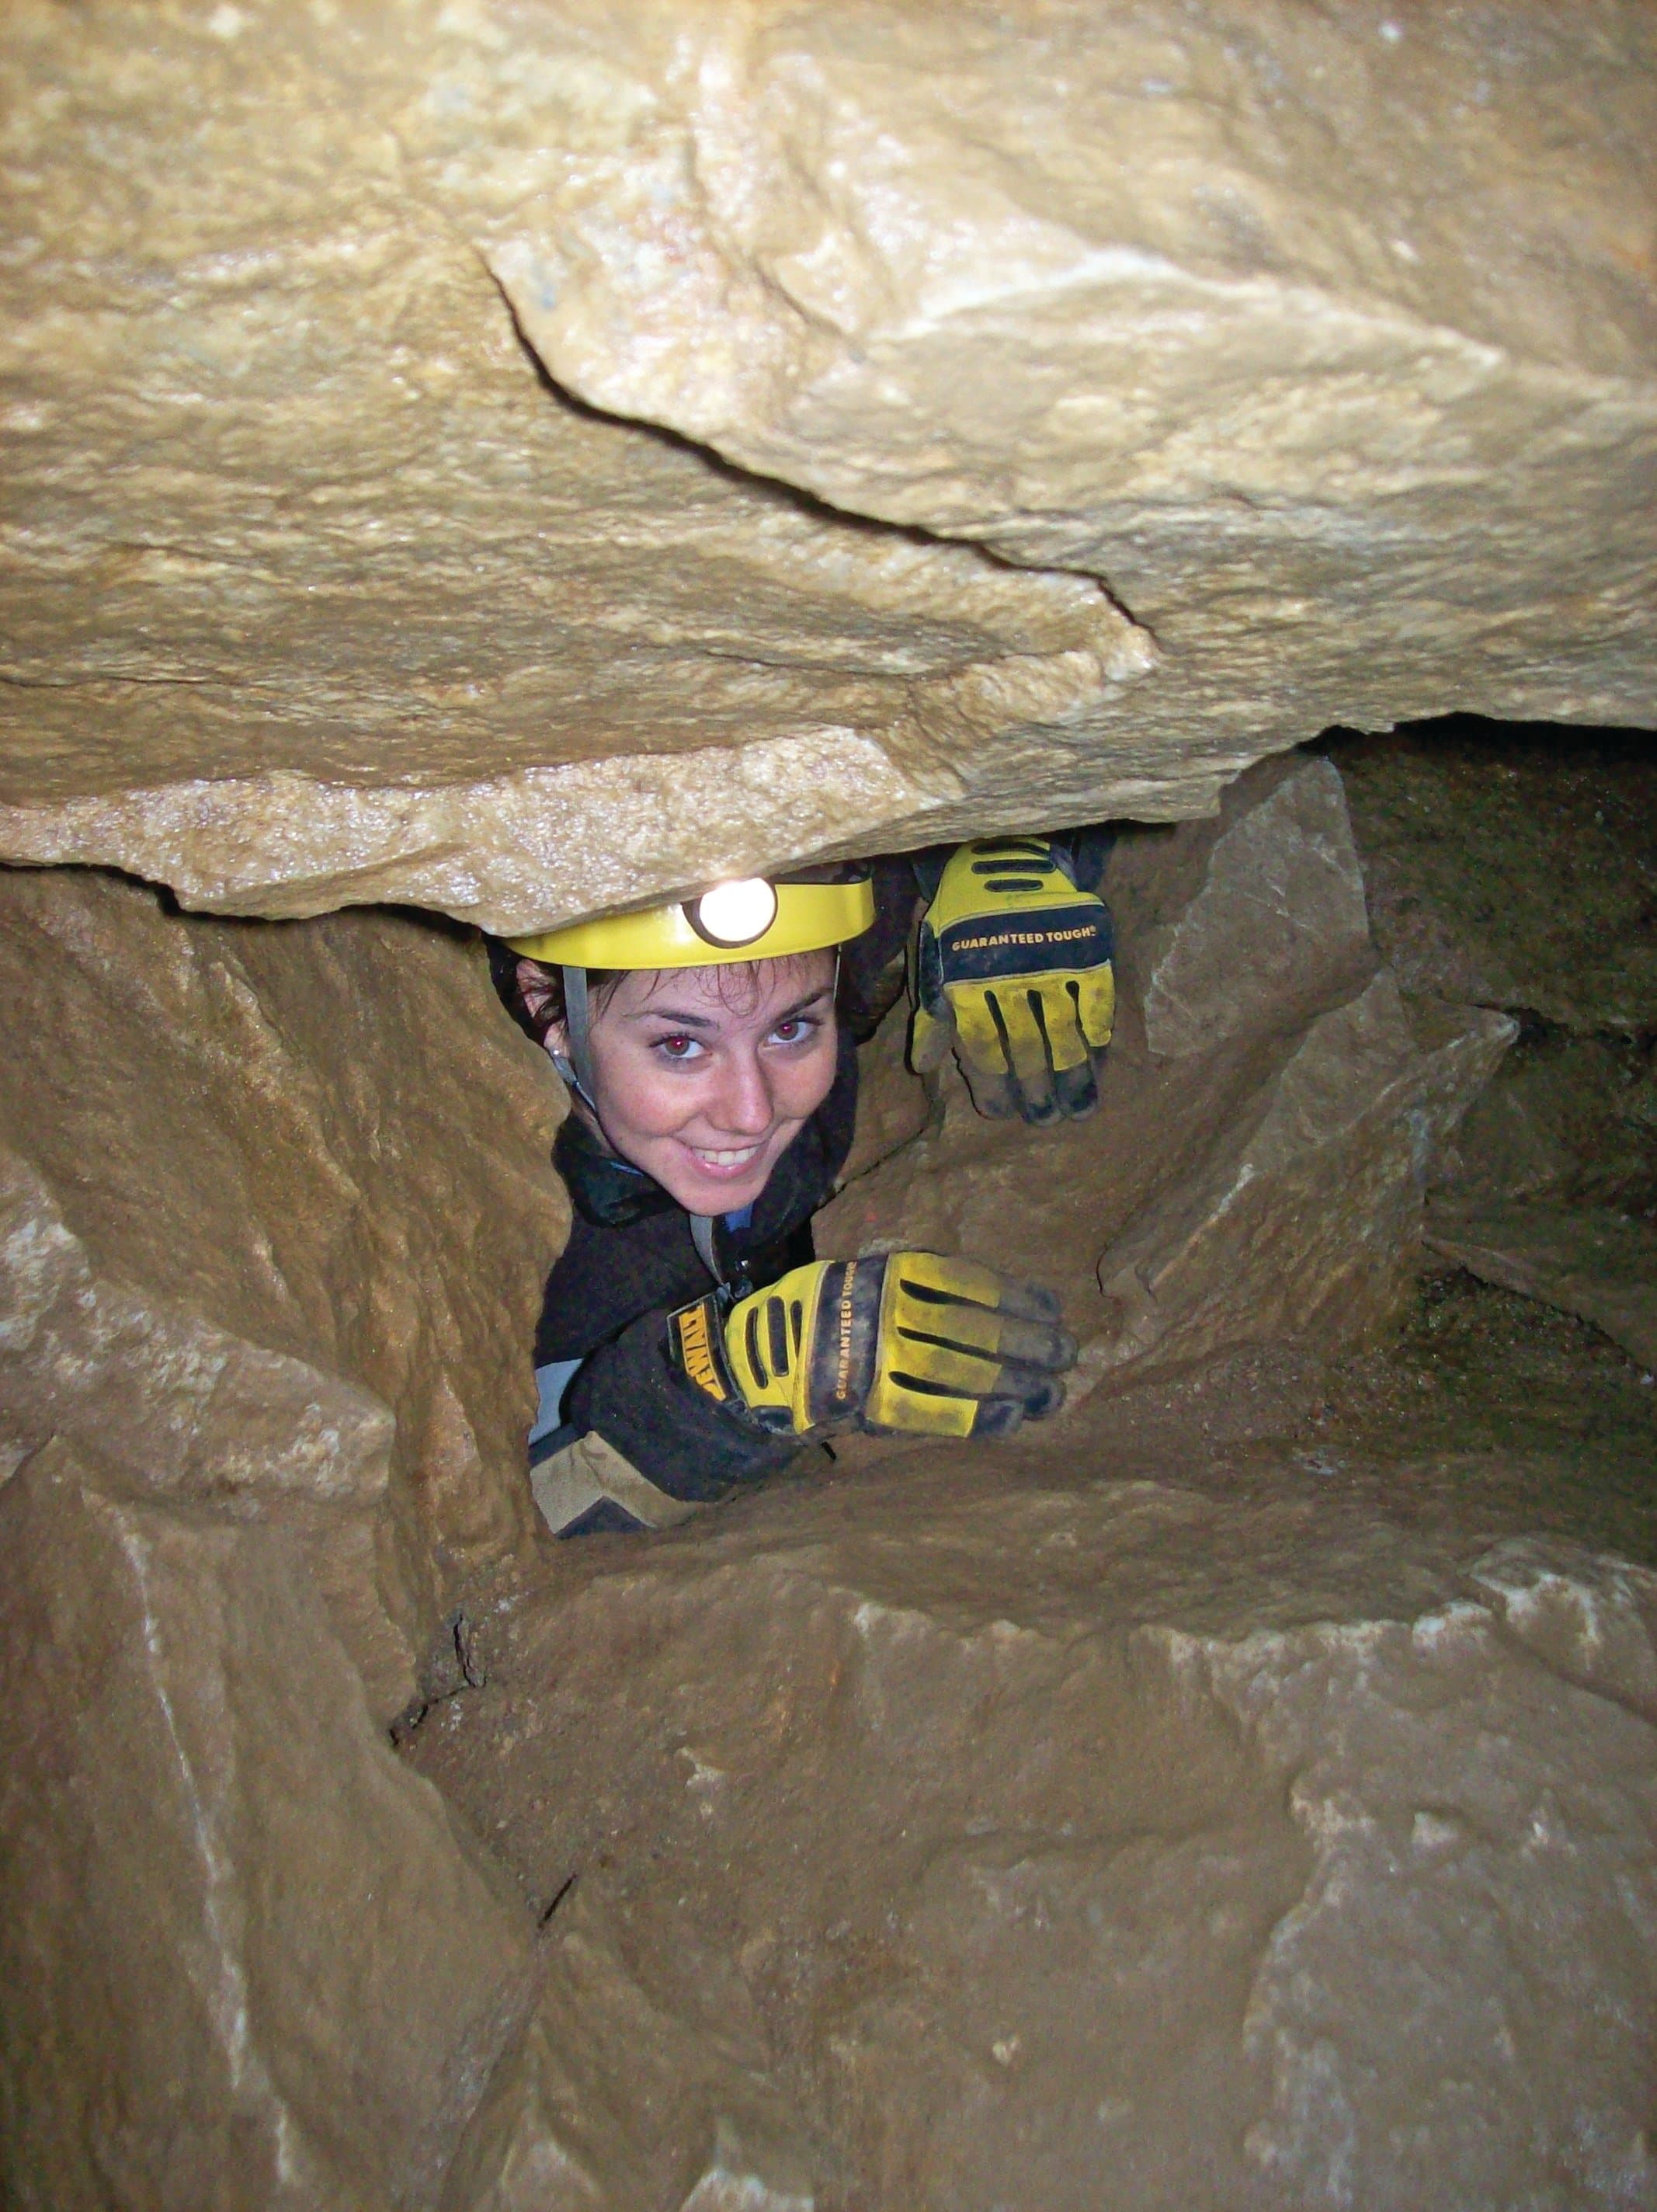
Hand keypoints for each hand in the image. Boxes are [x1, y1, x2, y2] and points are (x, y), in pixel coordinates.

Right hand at [668, 1253, 1075, 1439]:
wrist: (763, 1360)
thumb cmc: (829, 1313)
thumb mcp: (871, 1276)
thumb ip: (925, 1287)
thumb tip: (1008, 1304)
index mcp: (888, 1274)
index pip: (970, 1285)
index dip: (1018, 1300)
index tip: (1054, 1311)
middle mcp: (885, 1314)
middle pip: (974, 1329)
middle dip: (1028, 1344)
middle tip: (1067, 1355)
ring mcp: (877, 1360)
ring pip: (963, 1371)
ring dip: (1016, 1383)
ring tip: (1053, 1392)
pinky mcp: (869, 1404)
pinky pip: (935, 1412)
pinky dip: (978, 1416)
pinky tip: (1013, 1418)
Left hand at [911, 838, 1114, 1121]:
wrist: (1006, 858)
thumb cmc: (961, 917)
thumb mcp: (934, 960)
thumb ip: (932, 1015)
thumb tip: (925, 1067)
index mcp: (967, 983)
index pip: (982, 1050)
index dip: (992, 1087)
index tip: (1003, 1113)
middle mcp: (1009, 978)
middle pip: (1025, 1050)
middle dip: (1036, 1092)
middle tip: (1046, 1119)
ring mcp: (1051, 964)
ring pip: (1063, 1034)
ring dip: (1072, 1076)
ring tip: (1079, 1107)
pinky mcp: (1086, 949)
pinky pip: (1095, 1002)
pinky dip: (1097, 1031)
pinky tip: (1098, 1056)